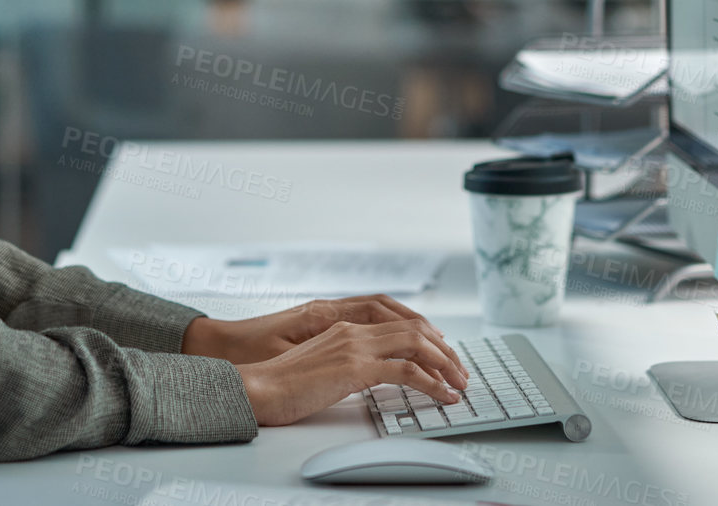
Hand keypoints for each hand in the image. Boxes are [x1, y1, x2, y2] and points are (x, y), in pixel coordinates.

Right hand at [234, 318, 470, 426]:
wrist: (257, 388)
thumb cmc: (280, 383)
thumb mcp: (320, 366)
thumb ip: (345, 363)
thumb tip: (370, 375)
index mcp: (343, 326)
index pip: (398, 323)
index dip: (426, 337)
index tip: (442, 356)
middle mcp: (353, 330)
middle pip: (415, 328)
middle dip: (444, 350)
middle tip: (460, 371)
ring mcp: (355, 346)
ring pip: (417, 343)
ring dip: (445, 363)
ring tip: (459, 383)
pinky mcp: (355, 368)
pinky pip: (406, 370)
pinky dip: (432, 382)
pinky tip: (443, 394)